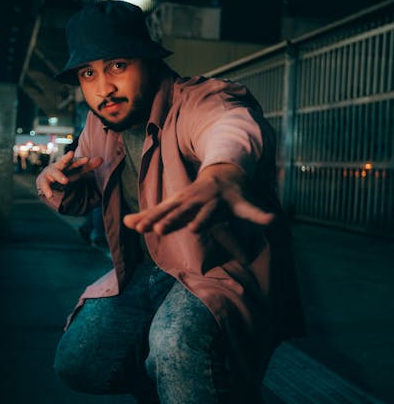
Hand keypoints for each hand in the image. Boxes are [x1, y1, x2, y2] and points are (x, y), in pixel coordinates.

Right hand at [36, 150, 102, 198]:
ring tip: (66, 181)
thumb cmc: (65, 174)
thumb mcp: (77, 171)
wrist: (48, 181)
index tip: (88, 159)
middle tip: (71, 153)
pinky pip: (44, 185)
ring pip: (54, 172)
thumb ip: (88, 166)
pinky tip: (50, 195)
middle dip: (66, 158)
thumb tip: (101, 159)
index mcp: (67, 164)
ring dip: (59, 176)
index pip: (75, 162)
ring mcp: (49, 173)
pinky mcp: (42, 181)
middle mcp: (58, 166)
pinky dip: (46, 190)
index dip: (81, 161)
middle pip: (63, 161)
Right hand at [123, 163, 274, 234]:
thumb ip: (258, 214)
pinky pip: (155, 210)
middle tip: (157, 230)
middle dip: (168, 220)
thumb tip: (276, 221)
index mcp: (211, 202)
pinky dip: (142, 216)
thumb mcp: (246, 204)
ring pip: (163, 210)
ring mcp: (180, 201)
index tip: (194, 229)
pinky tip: (127, 223)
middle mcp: (193, 200)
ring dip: (148, 218)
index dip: (201, 220)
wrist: (221, 174)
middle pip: (180, 211)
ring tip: (133, 227)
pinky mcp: (172, 204)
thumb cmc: (233, 195)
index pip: (205, 214)